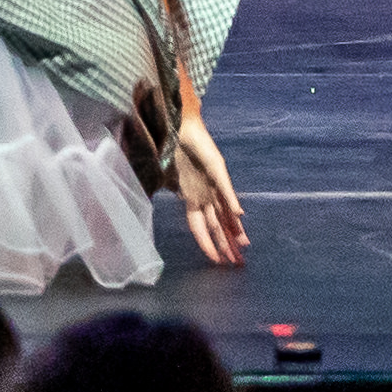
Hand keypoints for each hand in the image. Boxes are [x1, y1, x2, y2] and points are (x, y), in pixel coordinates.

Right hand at [162, 112, 249, 266]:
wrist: (180, 129)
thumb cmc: (172, 153)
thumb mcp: (168, 180)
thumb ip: (170, 196)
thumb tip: (148, 207)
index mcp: (192, 200)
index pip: (201, 228)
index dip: (208, 245)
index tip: (216, 260)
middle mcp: (206, 196)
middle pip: (217, 224)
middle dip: (226, 244)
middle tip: (237, 262)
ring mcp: (213, 184)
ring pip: (225, 211)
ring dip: (234, 228)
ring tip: (243, 245)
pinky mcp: (218, 169)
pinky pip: (225, 189)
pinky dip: (231, 201)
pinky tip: (239, 213)